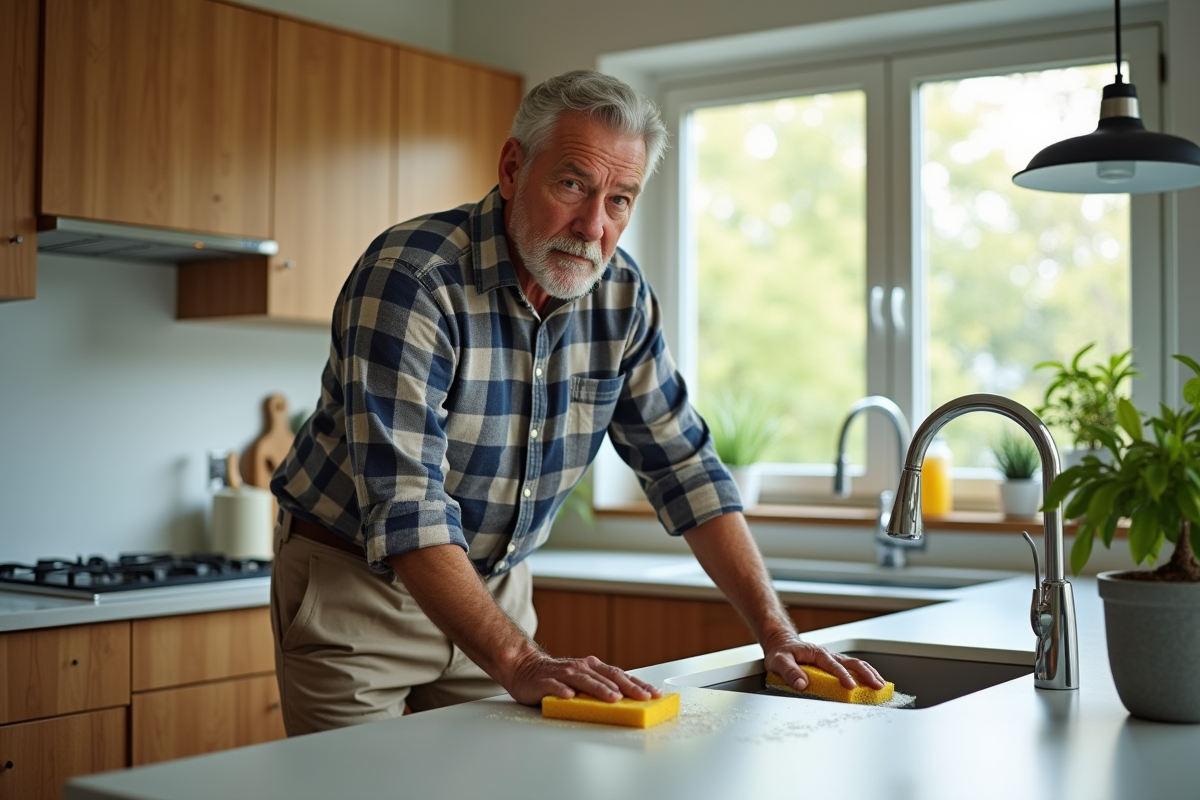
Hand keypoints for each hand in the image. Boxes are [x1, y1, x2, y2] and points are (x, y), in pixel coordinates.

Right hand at [505, 652, 663, 705]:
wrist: (525, 668)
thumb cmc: (558, 677)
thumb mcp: (583, 681)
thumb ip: (601, 687)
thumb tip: (628, 700)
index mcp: (592, 667)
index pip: (620, 674)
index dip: (638, 684)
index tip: (655, 693)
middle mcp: (581, 667)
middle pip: (607, 677)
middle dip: (627, 687)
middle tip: (643, 697)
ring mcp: (563, 673)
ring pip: (585, 681)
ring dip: (600, 689)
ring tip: (613, 699)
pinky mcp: (546, 682)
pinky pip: (555, 686)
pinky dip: (562, 691)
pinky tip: (569, 697)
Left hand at [763, 632, 885, 691]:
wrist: (781, 643)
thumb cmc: (781, 652)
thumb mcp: (778, 661)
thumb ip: (789, 672)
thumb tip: (801, 684)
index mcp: (817, 653)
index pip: (833, 665)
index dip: (843, 676)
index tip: (851, 687)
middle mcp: (828, 655)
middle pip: (852, 662)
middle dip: (867, 674)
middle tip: (877, 686)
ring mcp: (833, 659)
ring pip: (857, 664)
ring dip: (870, 673)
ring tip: (881, 686)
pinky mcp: (835, 664)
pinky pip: (854, 667)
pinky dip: (866, 673)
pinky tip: (873, 682)